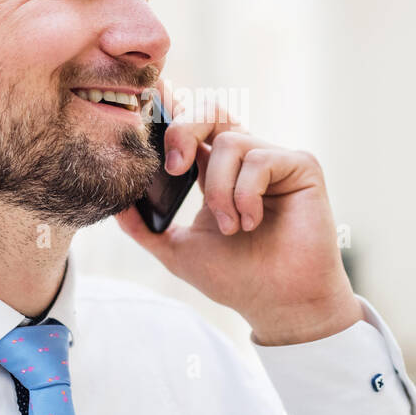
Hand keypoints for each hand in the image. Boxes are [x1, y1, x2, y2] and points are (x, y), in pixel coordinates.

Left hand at [116, 78, 361, 345]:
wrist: (280, 304)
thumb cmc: (237, 278)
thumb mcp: (177, 251)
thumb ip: (144, 228)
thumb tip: (114, 205)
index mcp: (215, 171)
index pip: (190, 126)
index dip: (169, 111)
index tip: (144, 113)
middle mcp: (245, 159)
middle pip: (211, 110)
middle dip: (184, 129)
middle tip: (174, 169)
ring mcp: (273, 160)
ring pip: (230, 142)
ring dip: (219, 190)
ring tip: (230, 227)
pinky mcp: (300, 166)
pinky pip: (260, 159)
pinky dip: (246, 193)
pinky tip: (251, 222)